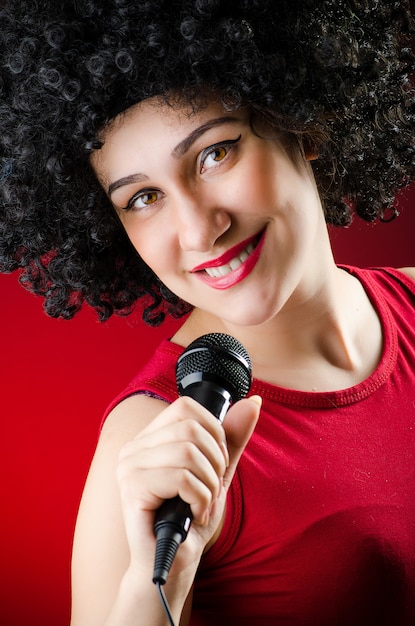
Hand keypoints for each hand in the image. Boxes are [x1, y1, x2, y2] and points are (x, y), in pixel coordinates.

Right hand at [116, 394, 260, 579]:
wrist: (172, 563)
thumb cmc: (190, 517)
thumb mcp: (218, 471)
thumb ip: (233, 438)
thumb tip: (253, 402)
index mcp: (150, 438)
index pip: (186, 406)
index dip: (214, 430)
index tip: (218, 461)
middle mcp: (134, 447)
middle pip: (190, 427)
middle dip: (215, 461)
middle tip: (212, 488)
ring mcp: (129, 467)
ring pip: (188, 452)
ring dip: (209, 484)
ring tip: (204, 504)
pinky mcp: (132, 489)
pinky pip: (181, 477)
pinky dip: (200, 498)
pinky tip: (196, 514)